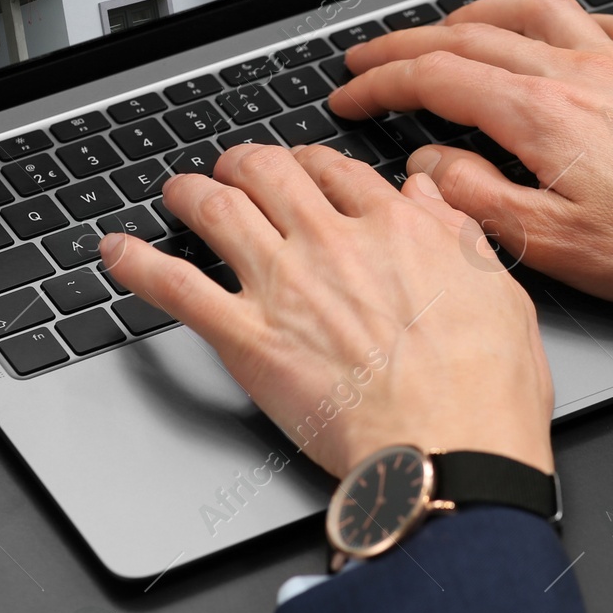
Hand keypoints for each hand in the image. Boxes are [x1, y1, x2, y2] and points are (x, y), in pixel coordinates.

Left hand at [99, 143, 554, 479]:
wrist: (449, 451)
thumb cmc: (482, 386)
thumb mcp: (497, 288)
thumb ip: (454, 229)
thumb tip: (427, 190)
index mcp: (393, 227)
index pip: (334, 170)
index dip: (308, 162)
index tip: (300, 167)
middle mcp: (330, 242)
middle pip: (267, 173)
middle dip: (242, 163)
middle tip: (232, 168)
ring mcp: (283, 286)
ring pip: (217, 211)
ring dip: (188, 193)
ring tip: (176, 192)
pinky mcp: (247, 337)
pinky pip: (176, 286)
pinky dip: (137, 264)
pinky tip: (115, 252)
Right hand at [330, 0, 612, 328]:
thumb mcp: (551, 244)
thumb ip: (476, 197)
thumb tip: (429, 163)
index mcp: (539, 114)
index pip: (435, 78)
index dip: (380, 83)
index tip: (348, 94)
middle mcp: (573, 75)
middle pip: (469, 37)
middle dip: (406, 43)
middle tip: (367, 57)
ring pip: (531, 13)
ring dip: (478, 13)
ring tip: (447, 26)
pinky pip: (604, 25)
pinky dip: (569, 20)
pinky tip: (563, 31)